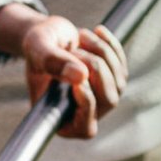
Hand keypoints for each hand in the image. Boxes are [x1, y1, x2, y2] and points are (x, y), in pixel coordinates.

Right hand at [0, 4, 128, 137]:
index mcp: (61, 117)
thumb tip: (81, 76)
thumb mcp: (38, 49)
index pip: (85, 128)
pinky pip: (122, 65)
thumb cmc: (37, 47)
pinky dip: (111, 46)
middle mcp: (86, 113)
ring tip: (81, 37)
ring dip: (101, 53)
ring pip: (118, 82)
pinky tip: (98, 32)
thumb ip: (53, 62)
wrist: (49, 36)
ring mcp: (103, 98)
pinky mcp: (115, 79)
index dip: (87, 106)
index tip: (79, 82)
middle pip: (108, 101)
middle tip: (75, 50)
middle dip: (95, 69)